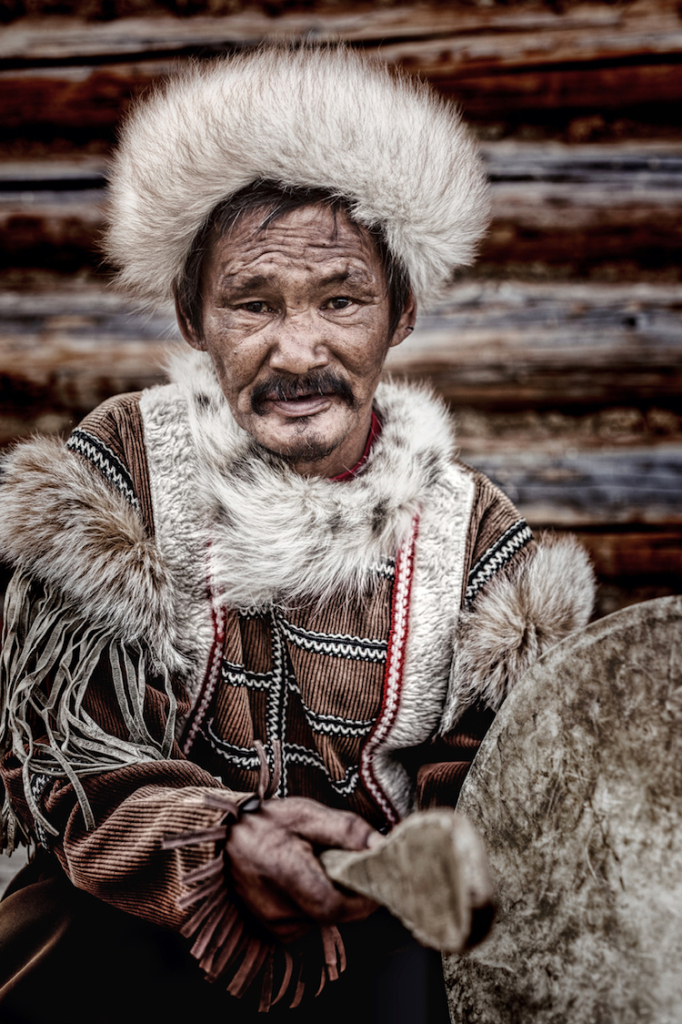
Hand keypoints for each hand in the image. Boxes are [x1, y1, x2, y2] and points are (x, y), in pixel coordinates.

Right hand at [225, 796, 380, 942]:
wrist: (222, 839)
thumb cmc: (265, 823)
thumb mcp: (306, 814)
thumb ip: (346, 829)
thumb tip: (381, 844)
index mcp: (289, 878)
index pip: (339, 906)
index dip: (365, 895)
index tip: (378, 874)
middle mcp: (281, 911)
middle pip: (336, 914)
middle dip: (353, 893)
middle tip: (354, 863)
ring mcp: (276, 924)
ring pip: (325, 919)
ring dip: (334, 896)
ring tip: (322, 866)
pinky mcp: (274, 929)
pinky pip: (310, 921)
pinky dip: (317, 902)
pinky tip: (307, 879)